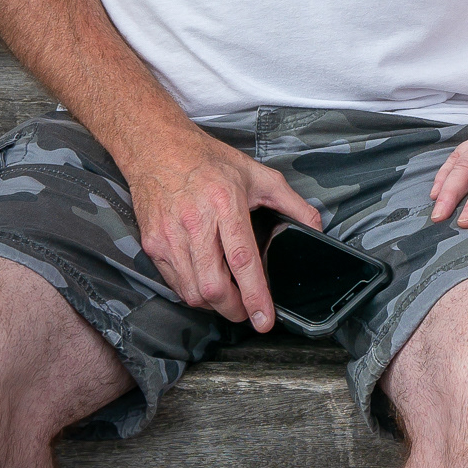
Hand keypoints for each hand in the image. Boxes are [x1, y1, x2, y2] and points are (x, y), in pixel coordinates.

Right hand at [127, 128, 320, 330]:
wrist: (157, 148)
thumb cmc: (207, 160)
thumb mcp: (257, 174)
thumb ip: (291, 203)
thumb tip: (315, 228)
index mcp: (224, 203)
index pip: (242, 260)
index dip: (255, 295)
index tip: (265, 319)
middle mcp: (194, 222)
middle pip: (213, 287)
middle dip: (234, 309)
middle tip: (248, 310)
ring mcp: (169, 235)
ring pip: (192, 292)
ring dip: (214, 304)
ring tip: (228, 297)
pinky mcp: (152, 243)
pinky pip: (175, 283)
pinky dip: (193, 291)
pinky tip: (206, 281)